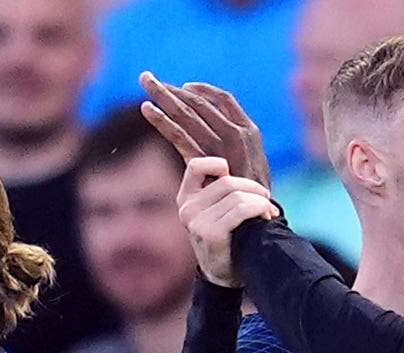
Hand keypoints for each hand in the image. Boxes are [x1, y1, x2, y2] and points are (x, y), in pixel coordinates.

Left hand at [140, 73, 272, 187]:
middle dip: (172, 90)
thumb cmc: (254, 198)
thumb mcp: (252, 169)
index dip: (202, 91)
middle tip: (148, 78)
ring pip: (187, 114)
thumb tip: (219, 143)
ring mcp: (220, 147)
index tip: (184, 88)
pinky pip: (179, 135)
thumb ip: (236, 152)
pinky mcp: (205, 162)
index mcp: (250, 131)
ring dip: (163, 96)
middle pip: (199, 104)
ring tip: (145, 81)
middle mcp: (236, 134)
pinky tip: (146, 109)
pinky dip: (161, 121)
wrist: (258, 222)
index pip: (224, 101)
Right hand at [177, 155, 277, 286]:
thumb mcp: (217, 213)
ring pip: (237, 195)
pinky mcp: (210, 233)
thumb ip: (222, 191)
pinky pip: (242, 209)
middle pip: (227, 181)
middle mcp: (187, 209)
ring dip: (261, 201)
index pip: (197, 166)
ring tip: (268, 213)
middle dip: (253, 188)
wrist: (223, 278)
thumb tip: (245, 164)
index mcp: (186, 199)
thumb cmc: (227, 241)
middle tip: (266, 201)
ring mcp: (196, 222)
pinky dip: (260, 209)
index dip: (219, 164)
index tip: (236, 179)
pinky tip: (266, 219)